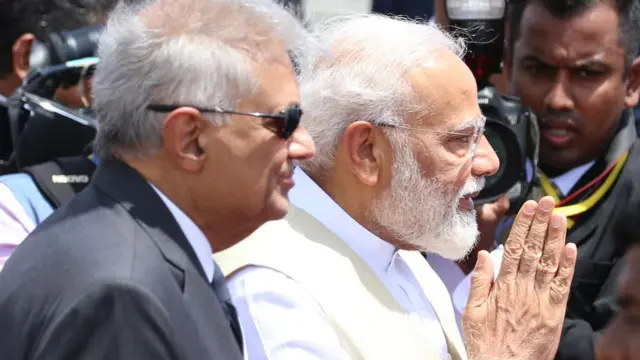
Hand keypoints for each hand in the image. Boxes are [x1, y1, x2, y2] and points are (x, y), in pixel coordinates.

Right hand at [462, 196, 577, 359]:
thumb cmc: (486, 344)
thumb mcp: (472, 312)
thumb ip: (480, 282)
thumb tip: (484, 255)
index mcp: (503, 287)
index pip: (513, 248)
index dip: (522, 225)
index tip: (527, 206)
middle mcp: (524, 290)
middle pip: (533, 250)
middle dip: (540, 223)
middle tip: (547, 201)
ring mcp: (541, 301)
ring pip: (549, 263)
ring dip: (555, 238)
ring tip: (559, 215)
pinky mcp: (554, 313)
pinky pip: (562, 286)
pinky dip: (567, 266)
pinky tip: (570, 248)